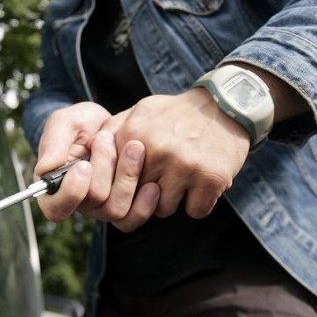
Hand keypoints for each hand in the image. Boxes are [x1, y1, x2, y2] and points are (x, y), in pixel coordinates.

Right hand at [34, 102, 159, 231]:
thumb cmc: (80, 124)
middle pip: (94, 203)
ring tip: (135, 147)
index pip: (56, 208)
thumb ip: (53, 143)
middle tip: (106, 137)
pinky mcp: (125, 206)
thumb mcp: (64, 123)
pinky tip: (152, 182)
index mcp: (55, 188)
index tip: (84, 165)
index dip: (71, 192)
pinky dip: (146, 201)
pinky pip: (135, 217)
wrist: (108, 123)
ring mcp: (103, 207)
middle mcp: (79, 203)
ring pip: (116, 210)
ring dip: (128, 177)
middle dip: (104, 167)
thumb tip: (44, 169)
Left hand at [104, 88, 250, 219]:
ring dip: (174, 200)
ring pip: (164, 209)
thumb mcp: (141, 111)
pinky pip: (195, 211)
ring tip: (184, 176)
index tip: (132, 182)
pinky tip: (202, 182)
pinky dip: (199, 202)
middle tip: (163, 178)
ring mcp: (183, 165)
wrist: (227, 105)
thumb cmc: (177, 113)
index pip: (109, 183)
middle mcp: (155, 150)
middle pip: (135, 199)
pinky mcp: (210, 178)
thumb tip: (89, 154)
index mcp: (132, 135)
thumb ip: (114, 131)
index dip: (120, 187)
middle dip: (146, 195)